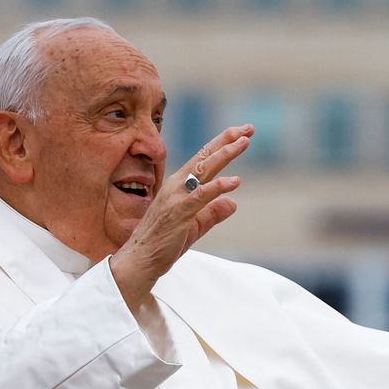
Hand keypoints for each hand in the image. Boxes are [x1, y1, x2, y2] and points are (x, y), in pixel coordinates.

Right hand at [111, 124, 253, 311]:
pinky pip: (201, 196)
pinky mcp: (178, 212)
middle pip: (204, 157)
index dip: (222, 145)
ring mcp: (176, 197)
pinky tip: (235, 181)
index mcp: (179, 186)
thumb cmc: (162, 243)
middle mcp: (176, 186)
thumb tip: (233, 202)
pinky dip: (217, 187)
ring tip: (244, 143)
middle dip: (227, 141)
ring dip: (224, 155)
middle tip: (249, 128)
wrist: (139, 260)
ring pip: (203, 170)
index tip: (242, 134)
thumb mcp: (193, 226)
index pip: (203, 160)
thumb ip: (212, 213)